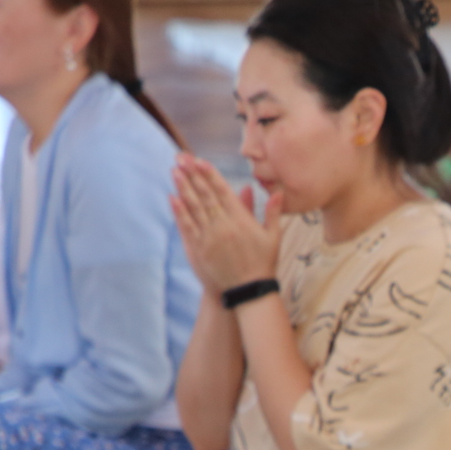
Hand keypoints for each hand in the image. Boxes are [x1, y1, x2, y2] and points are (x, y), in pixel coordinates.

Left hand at [170, 154, 283, 296]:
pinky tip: (172, 197)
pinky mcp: (199, 249)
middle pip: (205, 195)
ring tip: (174, 170)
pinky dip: (179, 211)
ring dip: (183, 187)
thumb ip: (273, 212)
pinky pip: (187, 227)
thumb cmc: (263, 263)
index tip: (200, 161)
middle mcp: (223, 226)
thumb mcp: (273, 237)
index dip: (210, 175)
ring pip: (194, 207)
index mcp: (241, 220)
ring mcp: (209, 238)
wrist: (248, 291)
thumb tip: (278, 191)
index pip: (222, 191)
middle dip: (192, 174)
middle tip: (181, 157)